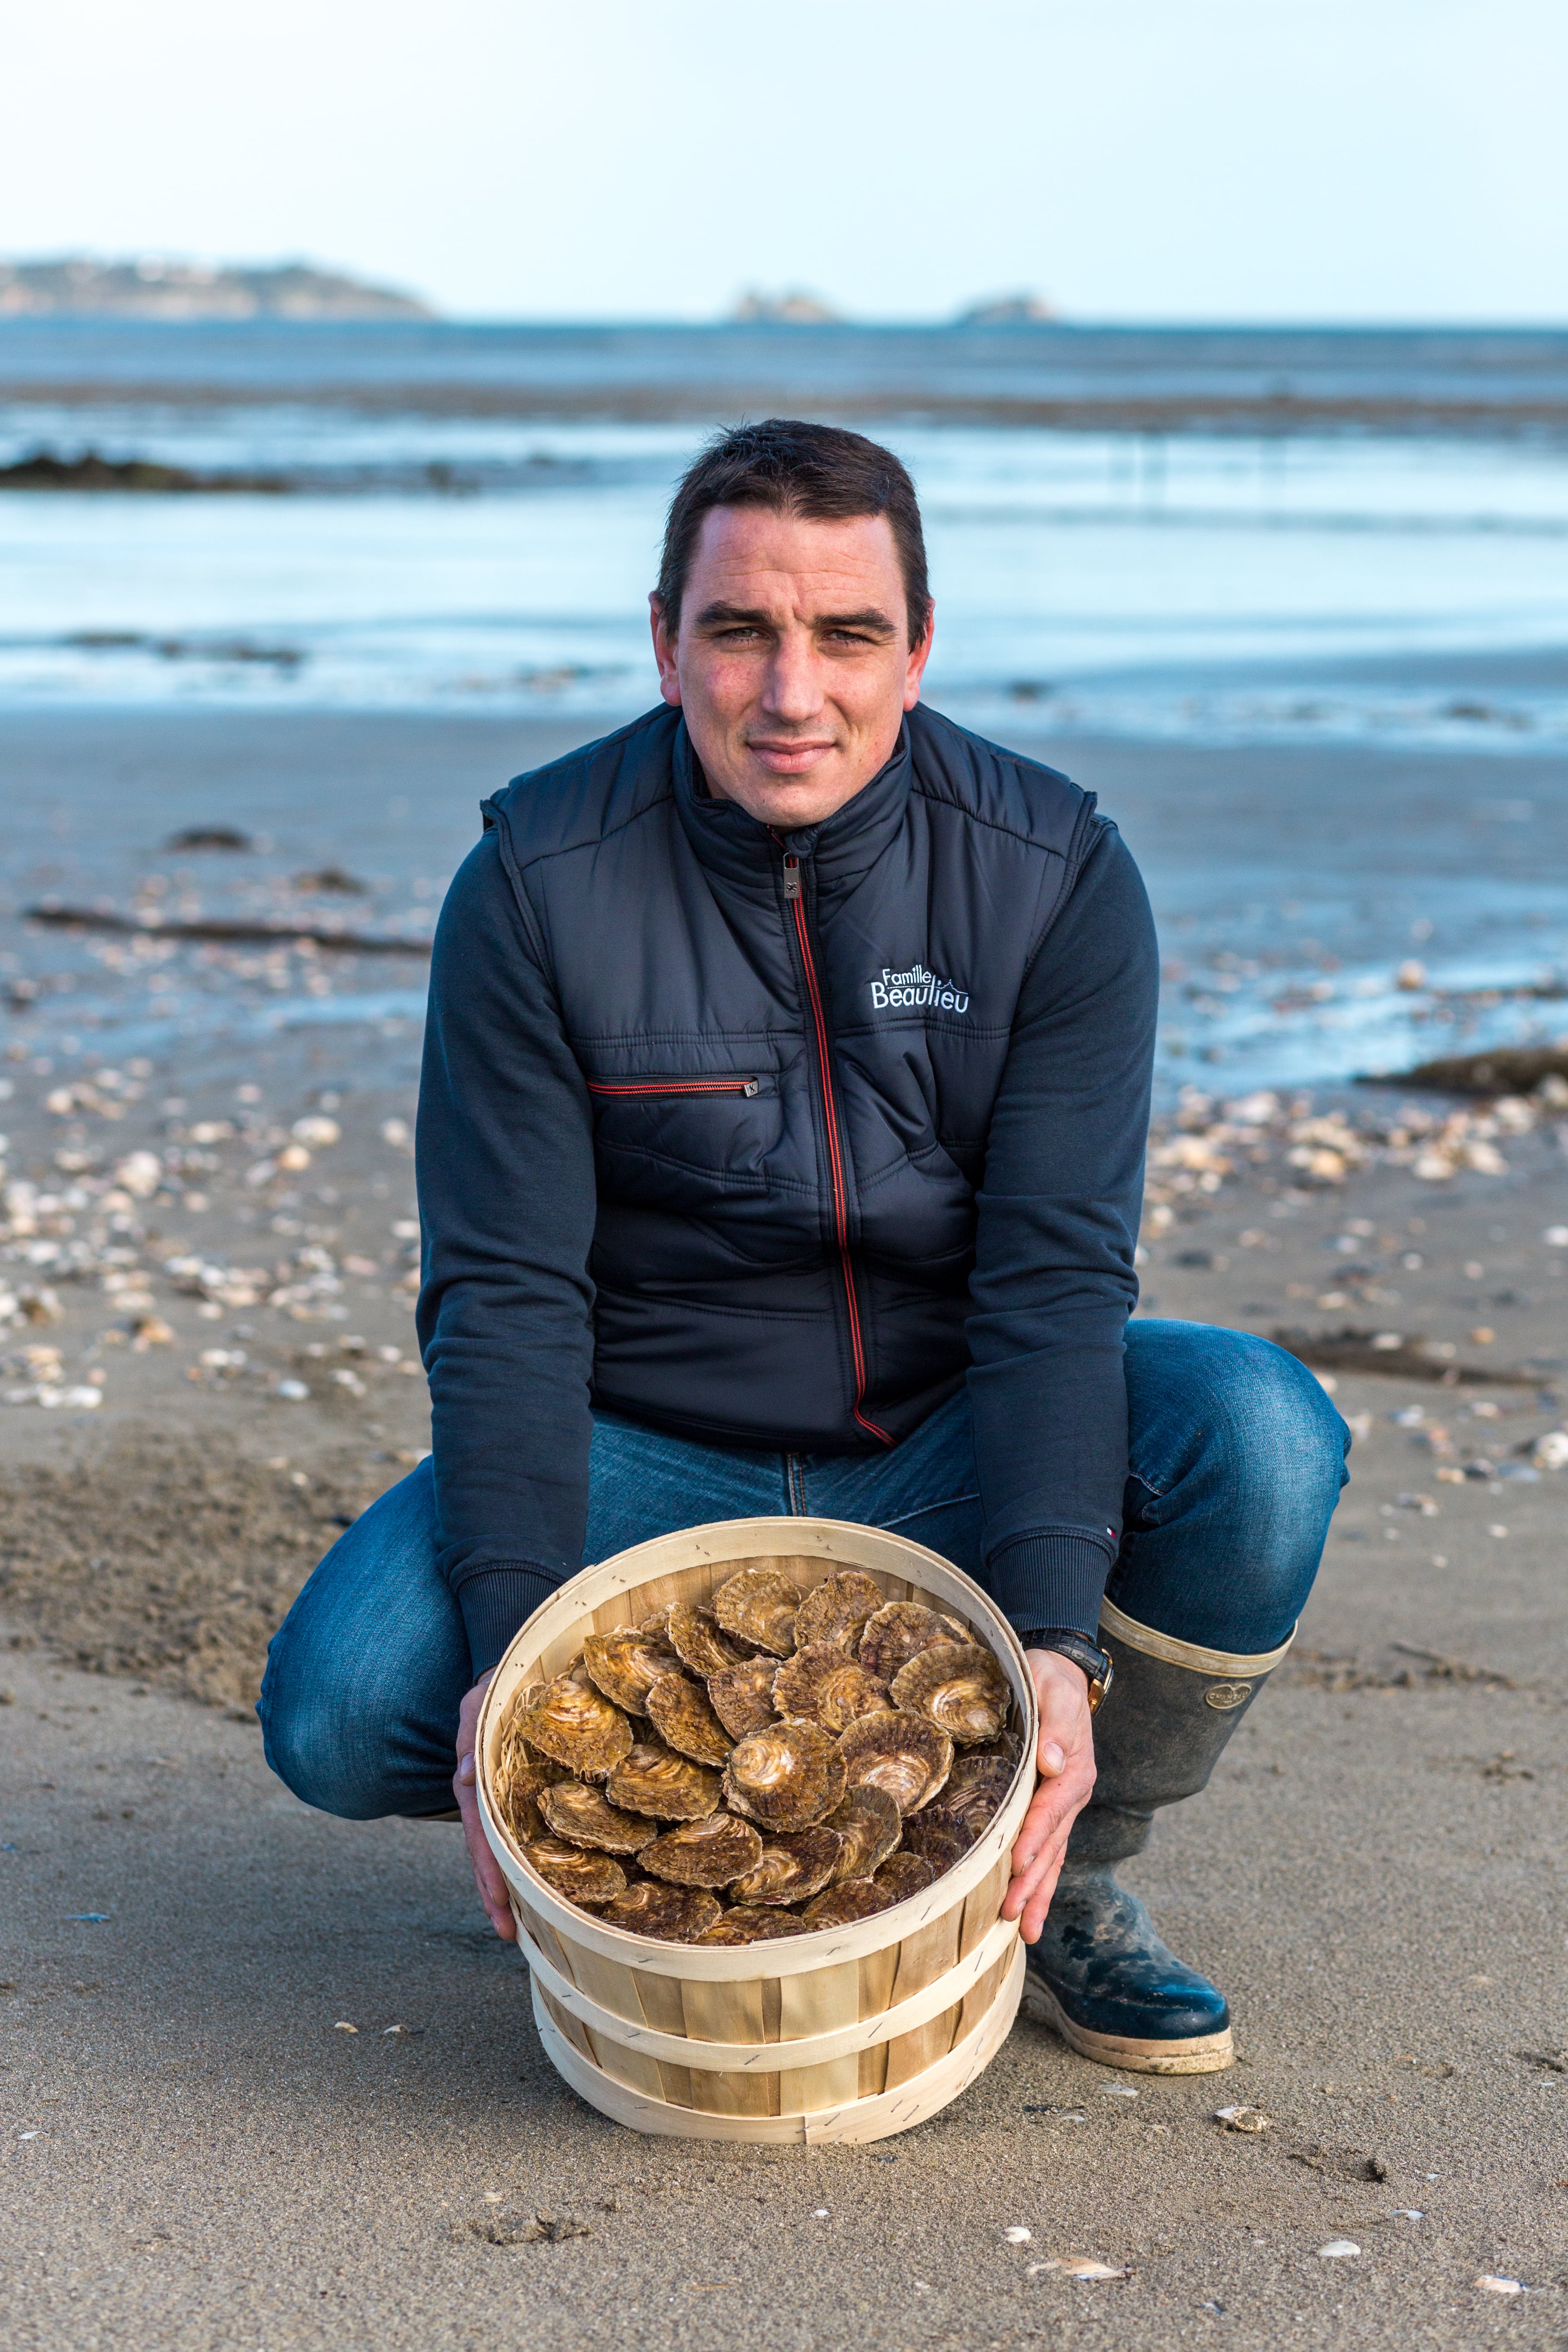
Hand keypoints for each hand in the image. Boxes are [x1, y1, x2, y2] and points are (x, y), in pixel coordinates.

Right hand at [453, 1670, 515, 1941]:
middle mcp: (481, 1797)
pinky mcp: (508, 1795)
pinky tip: (527, 1887)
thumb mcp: (478, 1704)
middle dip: (494, 1894)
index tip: (499, 1904)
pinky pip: (509, 1834)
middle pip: (486, 1854)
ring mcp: (494, 1799)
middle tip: (509, 1934)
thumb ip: (470, 1735)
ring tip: (516, 1926)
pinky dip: (514, 1863)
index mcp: (472, 1781)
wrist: (505, 1674)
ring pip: (495, 1851)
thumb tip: (464, 1774)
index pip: (480, 1836)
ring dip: (502, 1888)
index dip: (489, 1871)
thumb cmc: (494, 1688)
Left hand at [1001, 1648, 1096, 1943]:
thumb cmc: (1049, 1680)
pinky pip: (1049, 1850)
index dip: (1034, 1837)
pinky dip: (1041, 1881)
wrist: (1059, 1672)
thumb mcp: (1052, 1690)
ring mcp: (1065, 1805)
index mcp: (1074, 1770)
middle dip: (1033, 1882)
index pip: (1050, 1810)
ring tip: (1024, 1931)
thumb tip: (1053, 1760)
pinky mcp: (1053, 1807)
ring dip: (1038, 1893)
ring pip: (1053, 1857)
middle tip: (1011, 1915)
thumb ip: (1055, 1725)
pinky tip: (1029, 1909)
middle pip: (1052, 1845)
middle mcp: (1073, 1793)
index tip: (1018, 1864)